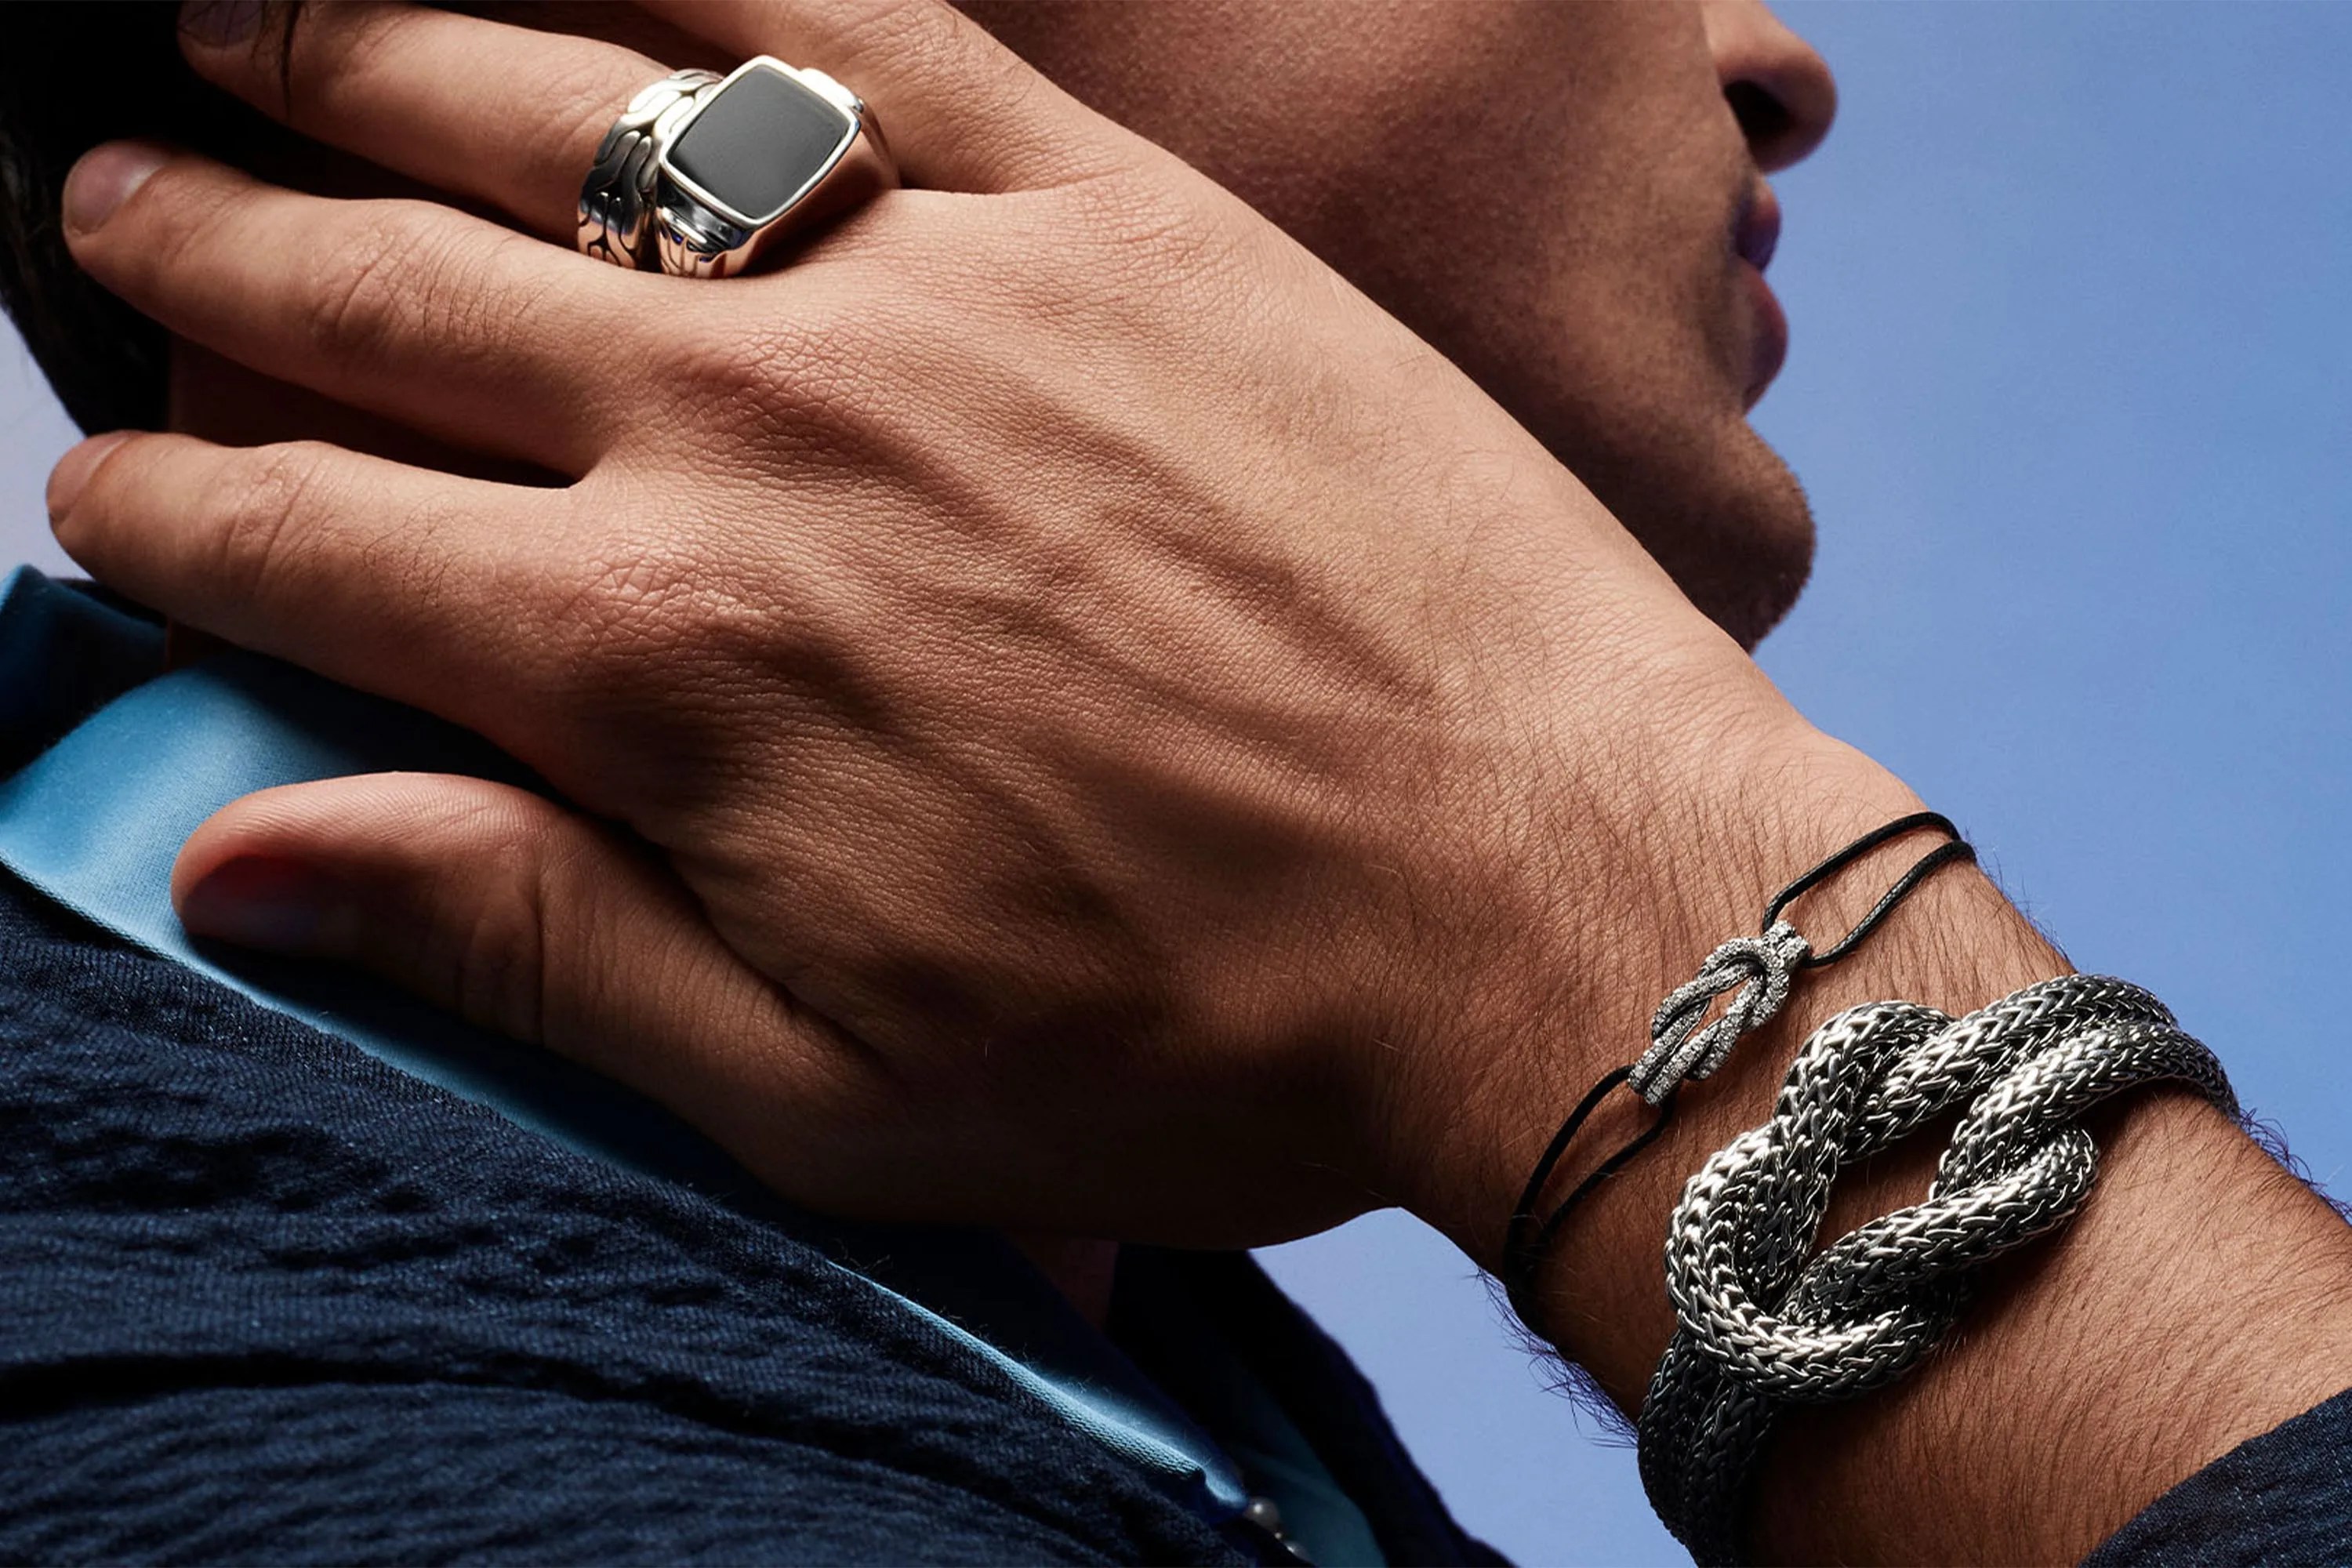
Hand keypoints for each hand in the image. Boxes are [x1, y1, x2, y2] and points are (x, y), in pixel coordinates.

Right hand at [52, 0, 1878, 1252]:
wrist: (1547, 900)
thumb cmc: (1207, 1037)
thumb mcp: (835, 1093)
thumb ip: (528, 949)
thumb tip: (240, 852)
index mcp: (655, 667)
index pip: (297, 539)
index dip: (162, 512)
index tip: (119, 493)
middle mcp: (752, 438)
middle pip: (376, 286)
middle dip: (201, 242)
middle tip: (116, 202)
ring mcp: (935, 292)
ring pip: (561, 111)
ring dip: (361, 53)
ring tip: (245, 20)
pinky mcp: (1113, 211)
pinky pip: (854, 20)